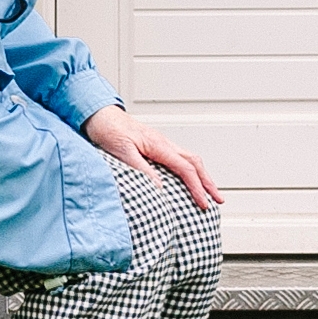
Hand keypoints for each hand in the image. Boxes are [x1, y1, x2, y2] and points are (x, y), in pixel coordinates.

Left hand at [83, 106, 219, 210]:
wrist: (99, 114)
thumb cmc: (108, 130)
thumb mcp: (122, 152)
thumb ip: (141, 169)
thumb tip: (160, 189)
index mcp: (159, 145)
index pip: (185, 169)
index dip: (196, 188)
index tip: (203, 204)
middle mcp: (164, 143)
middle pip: (195, 163)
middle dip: (208, 182)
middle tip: (218, 199)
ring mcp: (161, 143)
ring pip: (189, 159)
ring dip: (201, 176)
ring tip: (209, 192)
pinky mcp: (155, 145)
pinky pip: (179, 158)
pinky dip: (189, 170)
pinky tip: (187, 179)